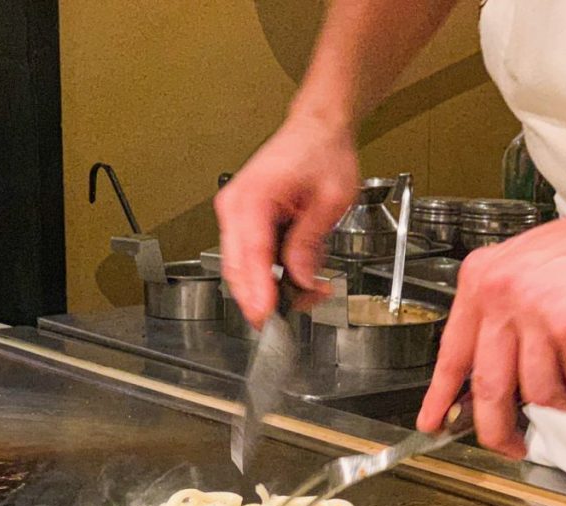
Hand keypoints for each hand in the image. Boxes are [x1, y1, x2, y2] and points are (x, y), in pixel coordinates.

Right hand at [214, 111, 357, 326]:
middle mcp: (235, 207)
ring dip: (268, 288)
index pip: (251, 256)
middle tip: (290, 318)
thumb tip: (301, 279)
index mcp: (254, 198)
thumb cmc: (323, 152)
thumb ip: (311, 241)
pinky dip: (267, 274)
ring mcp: (234, 214)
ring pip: (240, 269)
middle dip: (262, 298)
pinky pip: (248, 258)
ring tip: (307, 290)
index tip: (266, 318)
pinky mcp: (242, 221)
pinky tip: (295, 274)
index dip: (258, 292)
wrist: (317, 128)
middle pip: (237, 269)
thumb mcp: (331, 199)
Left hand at [416, 189, 565, 457]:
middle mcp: (502, 294)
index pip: (453, 352)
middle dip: (499, 429)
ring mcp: (537, 313)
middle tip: (513, 446)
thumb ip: (508, 320)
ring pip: (542, 394)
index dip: (441, 396)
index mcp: (485, 278)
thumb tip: (490, 380)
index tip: (432, 422)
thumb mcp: (535, 273)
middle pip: (488, 388)